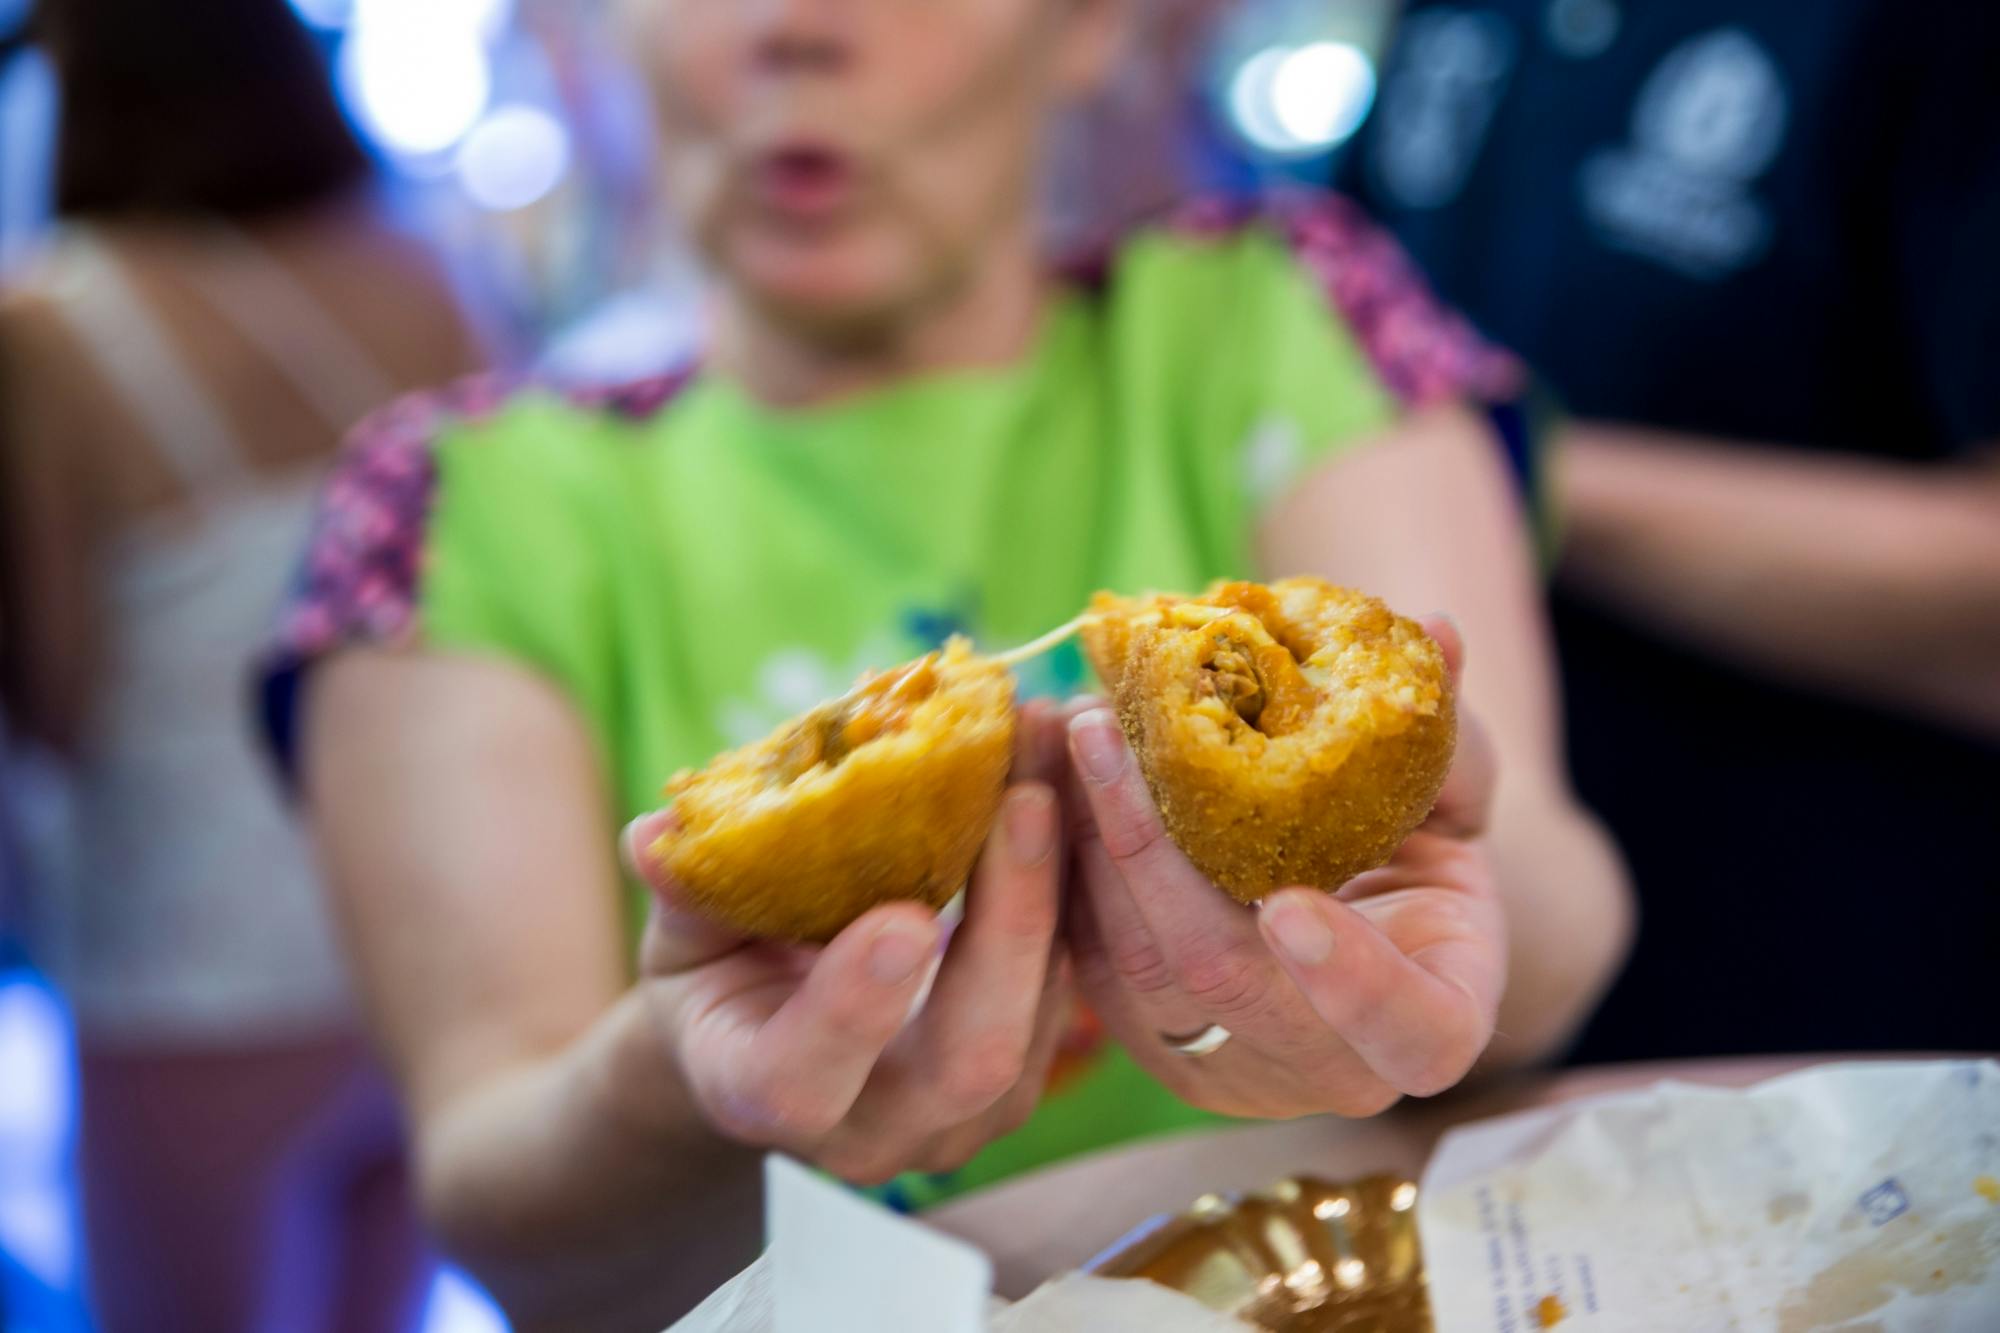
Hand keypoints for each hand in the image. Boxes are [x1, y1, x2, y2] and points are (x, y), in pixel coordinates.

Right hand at [622, 717, 1071, 1185]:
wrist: (770, 1037)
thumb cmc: (717, 976)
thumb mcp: (682, 932)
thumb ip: (681, 888)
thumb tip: (658, 833)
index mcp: (762, 1098)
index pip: (803, 1081)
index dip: (854, 1008)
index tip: (903, 916)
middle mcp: (873, 1133)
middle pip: (968, 1057)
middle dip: (1009, 922)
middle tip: (1026, 798)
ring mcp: (960, 1117)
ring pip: (1039, 1016)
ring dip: (1060, 879)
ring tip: (1058, 750)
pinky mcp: (1023, 1072)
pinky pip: (1067, 981)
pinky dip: (1075, 881)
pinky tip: (1075, 779)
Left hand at [1056, 616, 1504, 1116]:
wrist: (1361, 924)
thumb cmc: (1424, 859)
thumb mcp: (1456, 803)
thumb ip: (1451, 736)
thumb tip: (1439, 633)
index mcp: (1433, 1024)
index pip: (1407, 1031)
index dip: (1350, 979)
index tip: (1290, 906)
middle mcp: (1325, 1070)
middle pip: (1225, 982)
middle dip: (1150, 852)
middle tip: (1103, 733)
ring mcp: (1227, 1066)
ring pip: (1135, 970)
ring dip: (1084, 841)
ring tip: (1065, 724)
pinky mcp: (1148, 1041)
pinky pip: (1086, 959)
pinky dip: (1060, 863)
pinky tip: (1046, 771)